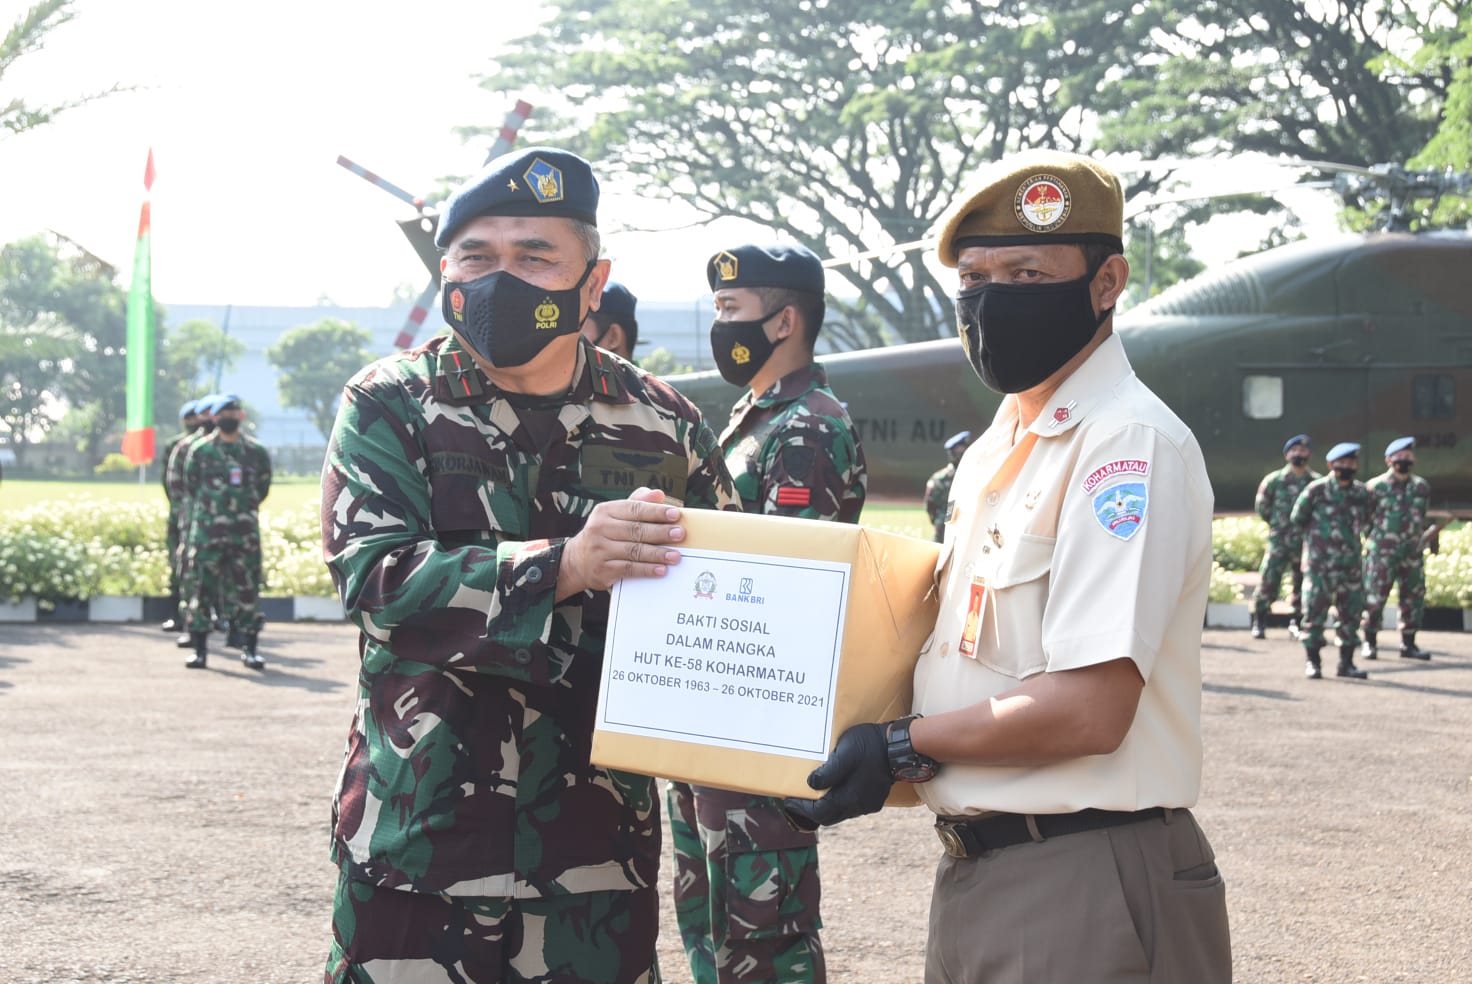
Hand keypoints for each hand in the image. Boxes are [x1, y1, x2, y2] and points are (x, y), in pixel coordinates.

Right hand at [558, 487, 684, 598]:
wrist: (578, 560)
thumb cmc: (605, 533)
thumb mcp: (615, 515)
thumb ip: (637, 503)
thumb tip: (659, 494)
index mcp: (605, 511)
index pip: (634, 509)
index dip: (656, 512)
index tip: (675, 514)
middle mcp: (599, 529)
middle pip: (635, 530)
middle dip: (660, 532)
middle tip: (680, 534)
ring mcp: (600, 550)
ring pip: (634, 551)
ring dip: (657, 554)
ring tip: (676, 556)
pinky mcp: (603, 570)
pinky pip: (629, 569)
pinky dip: (647, 570)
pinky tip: (661, 569)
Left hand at [781, 721, 892, 829]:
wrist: (899, 746)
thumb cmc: (869, 746)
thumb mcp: (845, 754)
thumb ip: (829, 772)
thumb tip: (811, 784)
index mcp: (850, 798)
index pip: (820, 812)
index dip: (802, 809)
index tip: (789, 801)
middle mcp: (859, 806)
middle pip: (829, 817)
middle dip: (812, 811)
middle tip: (798, 800)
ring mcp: (868, 804)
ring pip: (841, 813)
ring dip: (826, 807)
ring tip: (814, 795)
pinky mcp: (875, 799)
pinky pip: (852, 807)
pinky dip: (839, 802)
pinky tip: (835, 790)